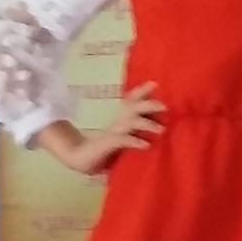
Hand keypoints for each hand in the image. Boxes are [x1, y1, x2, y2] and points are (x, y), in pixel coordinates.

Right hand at [38, 87, 165, 176]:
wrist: (77, 158)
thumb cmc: (100, 151)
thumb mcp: (119, 141)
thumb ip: (133, 136)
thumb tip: (156, 133)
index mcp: (120, 121)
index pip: (130, 101)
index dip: (142, 91)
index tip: (154, 83)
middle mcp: (117, 124)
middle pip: (132, 107)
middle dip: (148, 104)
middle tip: (164, 106)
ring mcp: (111, 134)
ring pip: (129, 122)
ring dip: (146, 124)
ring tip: (161, 129)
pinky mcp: (107, 146)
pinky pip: (123, 141)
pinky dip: (135, 141)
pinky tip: (146, 145)